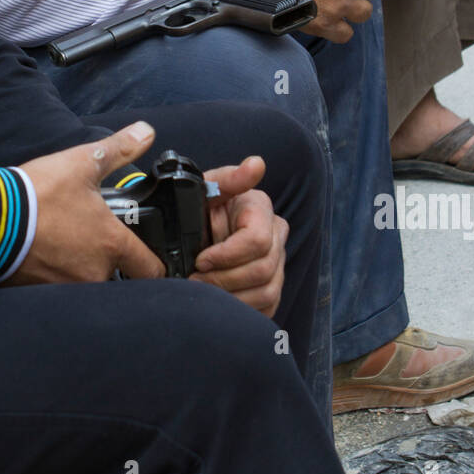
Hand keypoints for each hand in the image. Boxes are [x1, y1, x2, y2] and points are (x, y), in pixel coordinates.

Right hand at [10, 122, 164, 284]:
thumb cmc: (39, 193)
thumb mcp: (83, 163)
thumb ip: (120, 149)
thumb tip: (147, 132)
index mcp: (112, 243)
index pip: (152, 270)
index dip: (155, 262)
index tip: (147, 253)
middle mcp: (95, 272)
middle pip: (117, 275)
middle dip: (109, 258)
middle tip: (92, 235)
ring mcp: (68, 287)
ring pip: (87, 281)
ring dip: (81, 266)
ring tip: (65, 240)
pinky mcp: (42, 292)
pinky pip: (59, 287)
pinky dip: (55, 273)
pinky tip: (45, 251)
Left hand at [189, 155, 286, 317]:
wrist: (195, 230)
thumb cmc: (198, 208)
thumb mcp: (204, 189)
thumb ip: (228, 179)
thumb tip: (256, 164)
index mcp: (261, 209)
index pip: (257, 241)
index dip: (227, 256)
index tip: (200, 260)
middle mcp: (276, 235)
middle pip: (262, 270)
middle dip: (223, 280)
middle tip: (195, 281)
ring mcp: (278, 262)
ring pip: (267, 292)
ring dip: (231, 298)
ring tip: (204, 294)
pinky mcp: (274, 285)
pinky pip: (268, 307)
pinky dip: (242, 309)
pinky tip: (220, 303)